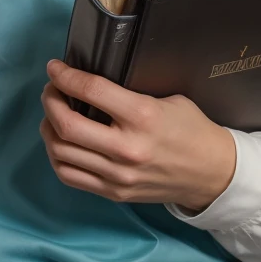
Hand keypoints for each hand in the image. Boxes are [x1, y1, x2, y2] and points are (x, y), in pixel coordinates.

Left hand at [40, 60, 236, 214]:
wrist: (212, 174)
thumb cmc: (192, 130)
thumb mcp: (168, 99)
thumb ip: (129, 94)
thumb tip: (90, 83)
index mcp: (143, 116)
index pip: (91, 90)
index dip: (65, 76)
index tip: (55, 68)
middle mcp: (127, 148)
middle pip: (67, 125)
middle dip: (50, 101)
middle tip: (51, 90)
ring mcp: (118, 175)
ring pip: (61, 151)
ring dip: (48, 128)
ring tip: (52, 115)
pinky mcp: (114, 193)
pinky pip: (69, 175)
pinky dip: (56, 156)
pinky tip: (60, 142)